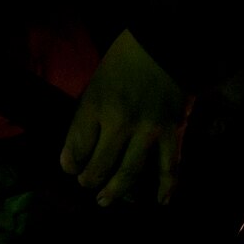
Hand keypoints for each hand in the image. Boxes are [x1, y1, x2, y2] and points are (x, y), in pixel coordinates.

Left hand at [60, 29, 187, 205]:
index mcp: (96, 104)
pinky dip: (165, 186)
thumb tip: (74, 154)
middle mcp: (119, 121)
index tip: (71, 169)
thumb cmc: (128, 58)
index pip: (76, 147)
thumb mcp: (97, 81)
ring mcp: (148, 129)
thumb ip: (87, 116)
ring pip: (129, 173)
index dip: (70, 164)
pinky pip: (169, 166)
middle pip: (99, 166)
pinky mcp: (173, 131)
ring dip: (116, 191)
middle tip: (88, 185)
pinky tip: (160, 201)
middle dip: (89, 180)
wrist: (168, 43)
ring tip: (106, 201)